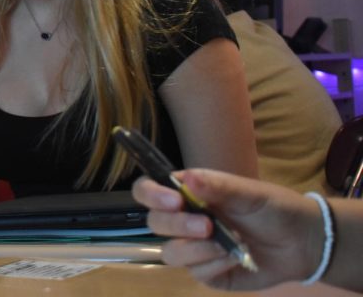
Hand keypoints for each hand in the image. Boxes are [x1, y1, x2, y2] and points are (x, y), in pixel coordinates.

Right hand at [132, 170, 323, 290]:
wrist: (303, 242)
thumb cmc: (273, 208)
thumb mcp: (249, 192)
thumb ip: (218, 186)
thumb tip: (186, 179)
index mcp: (186, 194)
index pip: (148, 191)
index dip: (151, 195)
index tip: (173, 201)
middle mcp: (183, 220)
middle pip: (155, 224)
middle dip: (178, 226)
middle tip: (208, 226)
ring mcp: (193, 249)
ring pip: (170, 253)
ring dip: (196, 249)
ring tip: (227, 245)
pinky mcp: (207, 273)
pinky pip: (197, 273)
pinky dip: (216, 265)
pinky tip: (236, 257)